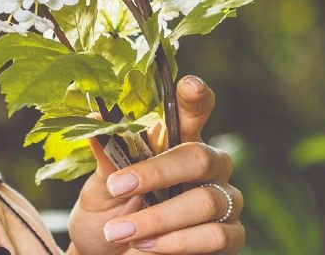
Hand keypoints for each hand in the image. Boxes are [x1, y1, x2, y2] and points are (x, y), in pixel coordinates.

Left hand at [66, 75, 244, 254]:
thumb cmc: (108, 218)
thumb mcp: (99, 189)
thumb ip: (107, 159)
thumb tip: (94, 118)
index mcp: (177, 142)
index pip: (193, 111)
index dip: (195, 97)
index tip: (188, 85)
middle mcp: (208, 167)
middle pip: (200, 157)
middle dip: (158, 173)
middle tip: (118, 187)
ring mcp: (223, 201)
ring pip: (206, 201)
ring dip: (158, 218)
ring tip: (120, 232)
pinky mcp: (230, 237)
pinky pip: (215, 236)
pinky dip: (176, 242)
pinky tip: (146, 247)